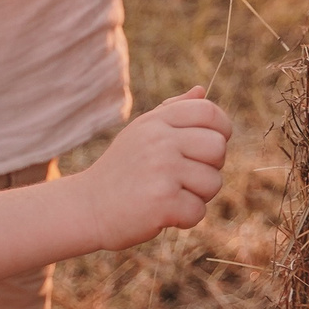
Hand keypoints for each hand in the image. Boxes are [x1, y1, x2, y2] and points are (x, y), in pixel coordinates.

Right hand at [70, 88, 231, 250]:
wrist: (88, 207)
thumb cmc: (121, 170)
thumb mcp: (141, 132)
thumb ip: (173, 110)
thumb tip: (202, 90)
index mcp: (156, 121)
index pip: (208, 111)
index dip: (221, 130)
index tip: (208, 149)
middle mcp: (159, 140)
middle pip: (218, 147)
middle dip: (210, 167)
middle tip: (185, 178)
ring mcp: (162, 170)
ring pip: (213, 182)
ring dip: (197, 196)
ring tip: (169, 195)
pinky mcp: (163, 201)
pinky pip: (199, 211)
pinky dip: (184, 218)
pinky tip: (161, 213)